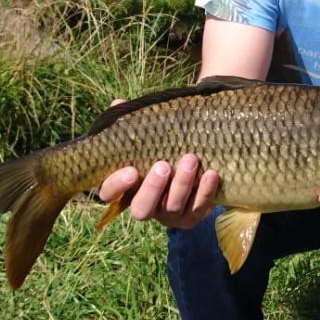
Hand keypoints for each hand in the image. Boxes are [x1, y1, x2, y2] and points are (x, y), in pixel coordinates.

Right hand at [96, 100, 220, 229]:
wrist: (194, 163)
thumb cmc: (160, 147)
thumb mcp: (146, 134)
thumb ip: (131, 122)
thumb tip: (118, 102)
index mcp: (125, 187)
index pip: (109, 193)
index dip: (116, 185)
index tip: (131, 170)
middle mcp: (145, 205)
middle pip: (142, 209)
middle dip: (153, 188)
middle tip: (163, 165)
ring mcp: (169, 214)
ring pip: (173, 207)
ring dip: (182, 184)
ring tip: (191, 159)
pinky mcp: (192, 217)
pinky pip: (198, 209)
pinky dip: (205, 191)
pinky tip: (211, 174)